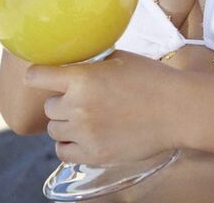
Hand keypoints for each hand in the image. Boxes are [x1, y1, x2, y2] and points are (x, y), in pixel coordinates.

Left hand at [24, 51, 182, 166]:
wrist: (176, 109)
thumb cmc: (151, 78)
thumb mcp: (118, 58)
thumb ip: (91, 62)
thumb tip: (73, 60)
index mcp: (82, 77)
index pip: (37, 76)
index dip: (37, 74)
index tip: (39, 75)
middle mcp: (78, 106)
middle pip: (48, 107)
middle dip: (61, 101)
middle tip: (81, 97)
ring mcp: (85, 133)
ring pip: (54, 130)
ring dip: (65, 122)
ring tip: (87, 116)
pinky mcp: (94, 155)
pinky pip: (63, 152)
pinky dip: (70, 144)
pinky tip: (84, 135)